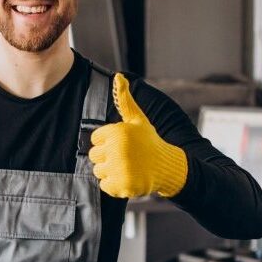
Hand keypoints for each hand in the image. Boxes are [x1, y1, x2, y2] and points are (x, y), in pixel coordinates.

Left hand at [88, 73, 187, 197]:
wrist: (167, 167)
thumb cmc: (149, 142)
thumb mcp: (138, 120)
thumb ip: (125, 100)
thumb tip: (118, 76)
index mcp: (118, 132)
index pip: (95, 139)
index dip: (107, 142)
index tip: (122, 144)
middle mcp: (117, 149)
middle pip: (94, 156)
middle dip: (107, 157)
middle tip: (125, 157)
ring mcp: (119, 168)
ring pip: (98, 171)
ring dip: (110, 171)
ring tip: (127, 167)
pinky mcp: (121, 185)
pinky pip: (104, 186)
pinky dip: (114, 185)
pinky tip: (128, 178)